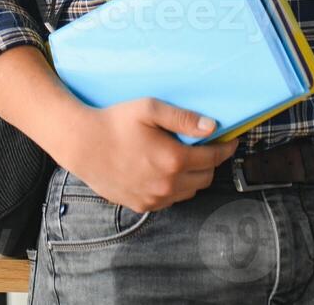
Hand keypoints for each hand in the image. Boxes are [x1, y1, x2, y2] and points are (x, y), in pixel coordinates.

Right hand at [60, 98, 240, 214]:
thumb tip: (211, 127)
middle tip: (206, 148)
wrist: (82, 144)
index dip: (226, 148)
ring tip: (185, 160)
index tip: (231, 140)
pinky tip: (166, 172)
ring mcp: (155, 198)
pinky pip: (170, 200)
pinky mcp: (142, 205)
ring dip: (194, 177)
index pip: (213, 158)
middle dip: (210, 163)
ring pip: (189, 191)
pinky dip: (175, 188)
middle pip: (205, 178)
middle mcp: (167, 184)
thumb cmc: (114, 122)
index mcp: (173, 159)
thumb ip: (183, 118)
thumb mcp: (149, 109)